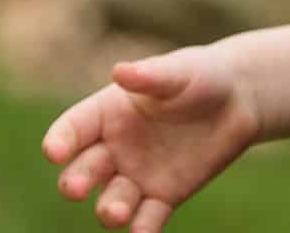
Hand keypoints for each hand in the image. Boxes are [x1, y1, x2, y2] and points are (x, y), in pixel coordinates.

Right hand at [42, 44, 262, 230]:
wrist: (237, 100)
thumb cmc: (199, 76)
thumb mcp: (177, 72)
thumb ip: (150, 76)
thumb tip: (120, 72)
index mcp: (107, 113)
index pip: (74, 128)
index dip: (60, 140)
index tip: (53, 151)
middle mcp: (114, 148)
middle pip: (85, 170)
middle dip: (76, 180)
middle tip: (76, 188)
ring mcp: (136, 176)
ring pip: (112, 200)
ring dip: (110, 209)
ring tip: (118, 212)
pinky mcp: (162, 198)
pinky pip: (148, 218)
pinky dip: (143, 229)